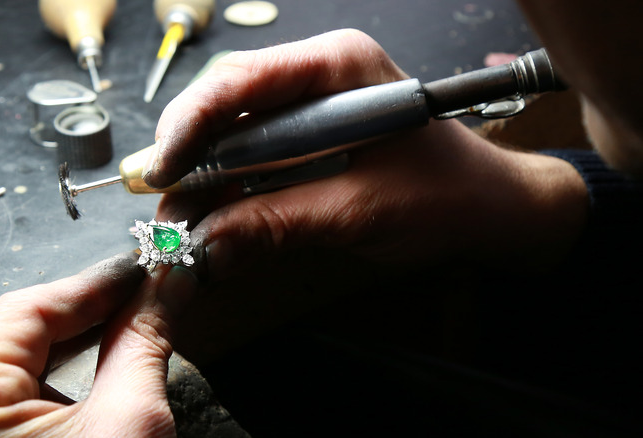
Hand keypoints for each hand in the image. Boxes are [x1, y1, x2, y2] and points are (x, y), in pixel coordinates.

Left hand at [0, 253, 197, 436]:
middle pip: (24, 332)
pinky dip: (73, 373)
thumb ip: (145, 342)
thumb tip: (168, 286)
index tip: (145, 268)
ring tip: (135, 319)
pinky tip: (110, 360)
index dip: (94, 283)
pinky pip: (28, 395)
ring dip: (86, 338)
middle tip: (149, 290)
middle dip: (93, 309)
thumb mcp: (130, 423)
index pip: (29, 309)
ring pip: (27, 362)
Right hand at [148, 29, 588, 284]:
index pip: (241, 80)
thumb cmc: (444, 195)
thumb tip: (205, 242)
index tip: (162, 168)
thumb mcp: (358, 210)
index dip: (191, 123)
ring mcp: (311, 103)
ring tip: (182, 210)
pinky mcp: (309, 135)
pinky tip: (216, 211)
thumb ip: (278, 223)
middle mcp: (317, 74)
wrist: (488, 208)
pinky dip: (230, 184)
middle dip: (189, 149)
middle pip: (227, 100)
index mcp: (336, 65)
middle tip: (162, 196)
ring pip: (234, 128)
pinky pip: (253, 152)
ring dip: (205, 171)